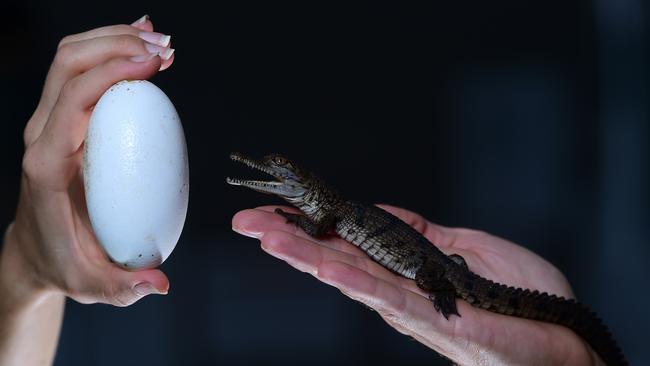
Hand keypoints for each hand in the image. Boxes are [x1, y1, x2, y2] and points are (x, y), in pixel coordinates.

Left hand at [1, 16, 173, 312]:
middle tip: (166, 48)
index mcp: (47, 164)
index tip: (155, 64)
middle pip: (68, 63)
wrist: (36, 252)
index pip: (73, 99)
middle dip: (117, 43)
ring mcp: (47, 124)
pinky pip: (80, 72)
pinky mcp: (60, 120)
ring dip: (114, 39)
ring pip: (70, 58)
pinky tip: (140, 46)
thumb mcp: (92, 285)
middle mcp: (41, 135)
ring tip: (161, 42)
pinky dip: (110, 51)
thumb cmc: (67, 264)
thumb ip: (125, 288)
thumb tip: (160, 283)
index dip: (112, 71)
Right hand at [232, 205, 601, 365]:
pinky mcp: (435, 318)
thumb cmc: (520, 297)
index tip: (277, 208)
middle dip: (289, 240)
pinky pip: (386, 295)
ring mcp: (412, 307)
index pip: (347, 243)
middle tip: (247, 220)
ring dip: (305, 256)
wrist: (562, 335)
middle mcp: (397, 291)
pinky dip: (351, 279)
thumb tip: (382, 213)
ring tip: (267, 236)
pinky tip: (320, 264)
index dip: (311, 226)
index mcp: (403, 270)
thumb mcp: (463, 248)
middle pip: (335, 260)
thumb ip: (418, 233)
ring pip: (349, 277)